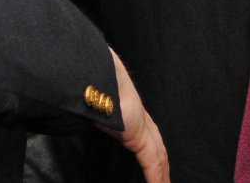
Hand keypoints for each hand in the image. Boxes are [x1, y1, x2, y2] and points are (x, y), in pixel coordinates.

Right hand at [98, 49, 169, 181]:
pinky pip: (152, 162)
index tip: (158, 166)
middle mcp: (141, 120)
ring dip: (162, 173)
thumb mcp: (95, 106)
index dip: (155, 154)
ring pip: (159, 157)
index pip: (150, 138)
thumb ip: (97, 115)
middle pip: (159, 148)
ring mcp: (143, 128)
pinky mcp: (140, 137)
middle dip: (163, 166)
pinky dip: (156, 177)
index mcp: (132, 113)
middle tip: (165, 181)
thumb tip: (84, 119)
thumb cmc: (92, 88)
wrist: (98, 77)